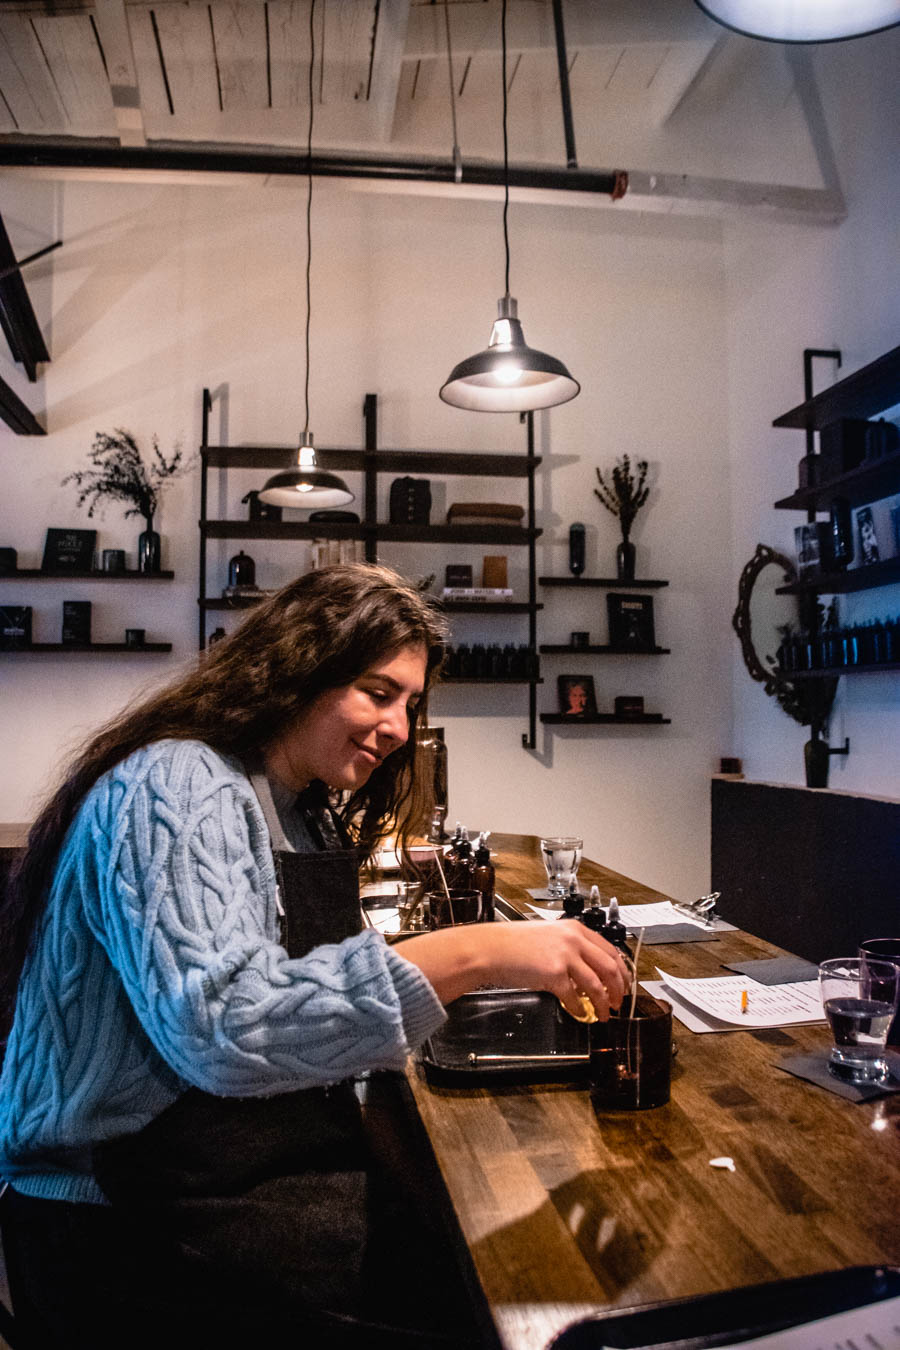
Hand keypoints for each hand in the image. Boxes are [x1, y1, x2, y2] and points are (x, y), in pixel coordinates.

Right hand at [399, 919, 630, 1018]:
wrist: (491, 948)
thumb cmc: (514, 944)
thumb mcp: (549, 936)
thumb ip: (571, 948)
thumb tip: (588, 971)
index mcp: (575, 929)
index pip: (611, 950)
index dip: (622, 971)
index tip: (624, 983)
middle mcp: (574, 940)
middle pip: (611, 968)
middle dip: (618, 989)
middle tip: (618, 1002)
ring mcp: (565, 956)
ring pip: (597, 985)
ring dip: (603, 1004)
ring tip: (603, 1014)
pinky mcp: (554, 974)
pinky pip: (575, 997)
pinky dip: (579, 1009)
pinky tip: (578, 1013)